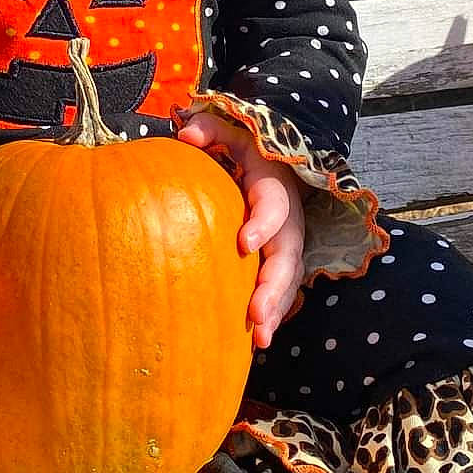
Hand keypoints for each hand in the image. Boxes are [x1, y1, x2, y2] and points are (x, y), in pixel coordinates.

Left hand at [176, 111, 306, 348]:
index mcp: (274, 188)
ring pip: (287, 283)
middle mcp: (287, 222)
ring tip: (258, 339)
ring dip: (275, 311)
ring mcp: (287, 247)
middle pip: (287, 257)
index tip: (244, 244)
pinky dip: (271, 317)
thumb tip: (184, 134)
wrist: (276, 167)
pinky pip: (281, 294)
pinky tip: (254, 342)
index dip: (263, 225)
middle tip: (255, 314)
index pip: (273, 206)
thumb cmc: (244, 152)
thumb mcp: (232, 133)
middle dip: (273, 287)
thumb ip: (209, 129)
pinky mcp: (280, 265)